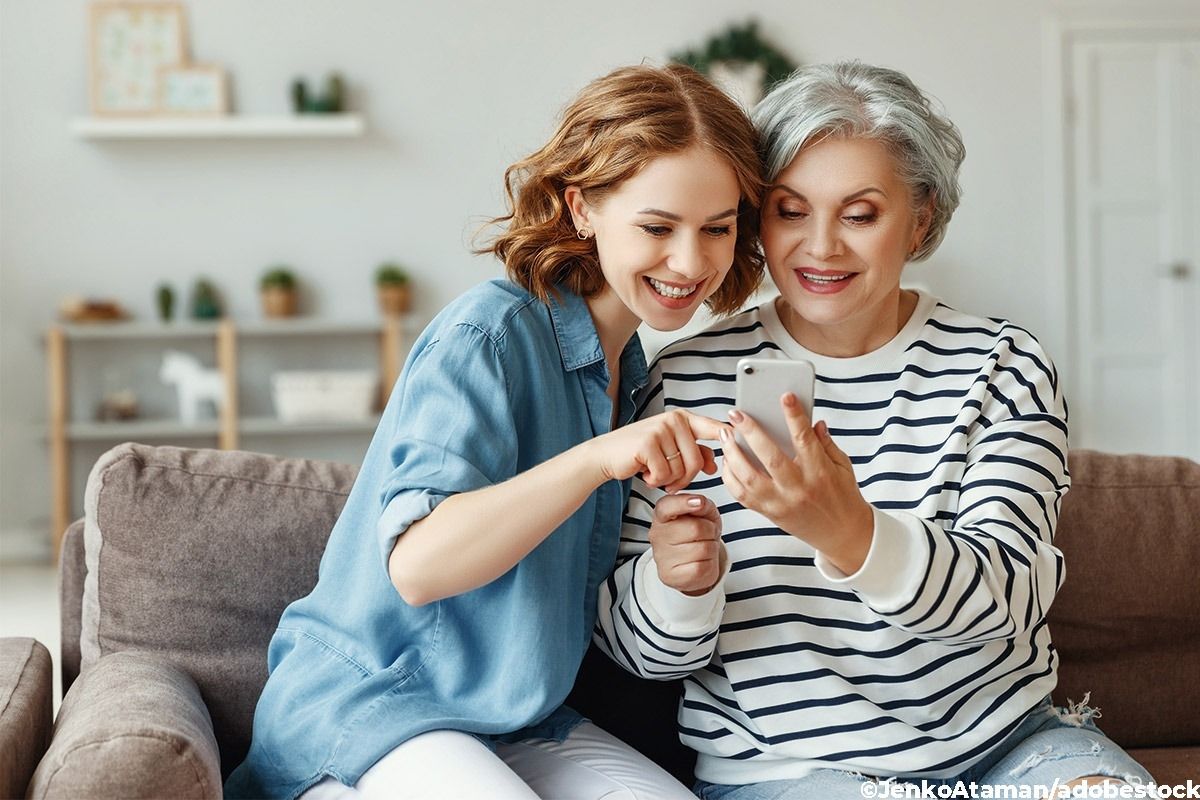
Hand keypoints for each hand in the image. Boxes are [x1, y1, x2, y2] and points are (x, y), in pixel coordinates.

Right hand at [589, 410, 727, 493]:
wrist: (606, 454)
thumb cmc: (640, 453)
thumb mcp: (670, 450)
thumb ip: (694, 453)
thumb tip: (715, 463)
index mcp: (682, 418)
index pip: (712, 426)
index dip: (728, 434)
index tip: (740, 436)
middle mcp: (673, 420)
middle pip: (696, 460)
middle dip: (685, 478)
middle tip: (669, 481)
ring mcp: (660, 429)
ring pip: (681, 469)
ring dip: (668, 480)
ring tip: (654, 473)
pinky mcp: (648, 443)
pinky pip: (664, 473)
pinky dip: (655, 480)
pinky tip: (644, 473)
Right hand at [648, 494, 724, 595]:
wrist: (692, 564)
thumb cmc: (696, 535)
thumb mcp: (702, 514)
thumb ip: (703, 504)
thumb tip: (700, 503)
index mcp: (662, 515)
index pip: (667, 506)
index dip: (684, 503)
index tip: (699, 502)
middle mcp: (658, 535)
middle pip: (696, 528)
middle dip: (710, 530)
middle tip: (707, 533)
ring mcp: (662, 557)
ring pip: (703, 548)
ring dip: (711, 547)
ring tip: (703, 547)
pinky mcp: (671, 576)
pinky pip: (702, 567)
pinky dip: (709, 564)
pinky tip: (701, 561)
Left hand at [720, 393, 873, 572]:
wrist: (842, 535)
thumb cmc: (843, 497)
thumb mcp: (843, 467)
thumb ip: (826, 443)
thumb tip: (814, 421)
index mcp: (820, 473)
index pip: (805, 440)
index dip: (795, 416)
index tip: (785, 396)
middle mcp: (798, 489)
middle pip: (770, 458)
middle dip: (751, 432)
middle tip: (736, 413)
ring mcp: (781, 503)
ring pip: (749, 478)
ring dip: (733, 454)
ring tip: (725, 434)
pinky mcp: (769, 514)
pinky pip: (742, 496)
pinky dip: (730, 477)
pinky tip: (727, 460)